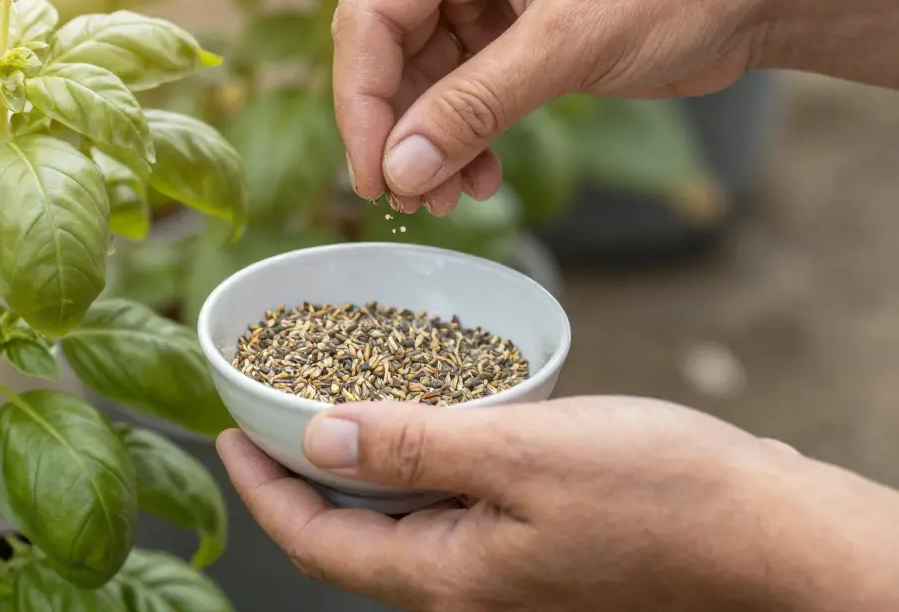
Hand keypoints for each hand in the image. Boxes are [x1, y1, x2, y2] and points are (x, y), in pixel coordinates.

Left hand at [218, 396, 898, 610]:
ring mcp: (503, 574)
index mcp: (450, 579)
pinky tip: (421, 421)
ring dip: (353, 472)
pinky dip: (414, 467)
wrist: (769, 533)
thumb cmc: (661, 493)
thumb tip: (314, 440)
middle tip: (263, 414)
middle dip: (294, 481)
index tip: (226, 433)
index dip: (259, 490)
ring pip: (397, 526)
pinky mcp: (535, 548)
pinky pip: (447, 511)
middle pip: (348, 540)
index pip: (317, 544)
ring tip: (328, 406)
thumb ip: (413, 449)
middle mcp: (467, 589)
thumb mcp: (524, 454)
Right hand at [331, 0, 853, 213]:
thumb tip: (400, 170)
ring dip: (431, 140)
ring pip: (423, 74)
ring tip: (449, 197)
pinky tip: (480, 175)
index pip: (373, 11)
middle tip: (410, 196)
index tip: (374, 174)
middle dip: (397, 127)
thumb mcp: (569, 45)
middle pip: (389, 46)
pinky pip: (462, 86)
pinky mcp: (511, 24)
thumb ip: (475, 108)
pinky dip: (465, 134)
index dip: (362, 100)